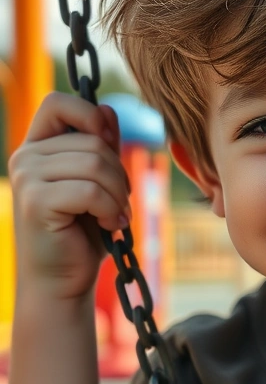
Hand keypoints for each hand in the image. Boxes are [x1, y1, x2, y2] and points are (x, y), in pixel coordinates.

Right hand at [8, 92, 131, 299]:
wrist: (63, 281)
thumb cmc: (82, 233)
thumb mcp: (99, 182)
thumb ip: (100, 147)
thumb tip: (108, 110)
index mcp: (38, 146)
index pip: (59, 102)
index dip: (91, 115)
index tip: (110, 146)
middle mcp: (25, 157)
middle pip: (92, 140)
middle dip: (119, 172)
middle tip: (122, 202)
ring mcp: (26, 178)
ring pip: (95, 164)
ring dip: (119, 193)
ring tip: (116, 215)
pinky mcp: (35, 201)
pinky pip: (90, 190)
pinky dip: (111, 208)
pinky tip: (110, 224)